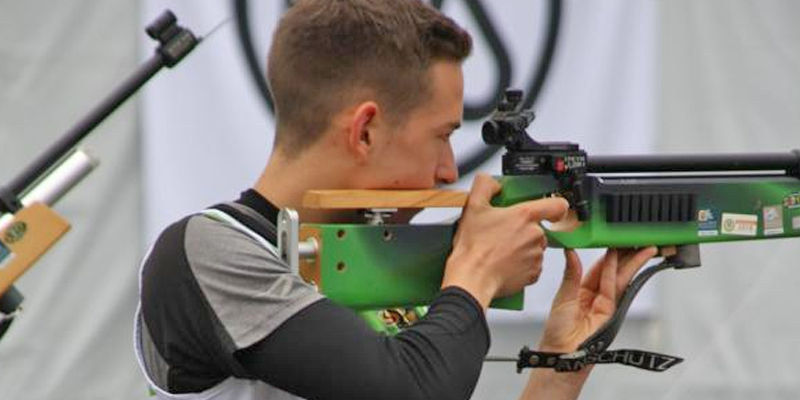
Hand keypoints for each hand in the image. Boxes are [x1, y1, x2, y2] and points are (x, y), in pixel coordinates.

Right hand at [441, 174, 568, 309]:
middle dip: (523, 230)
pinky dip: (520, 265)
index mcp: (524, 216)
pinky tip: (504, 263)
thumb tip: (493, 182)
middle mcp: (535, 236)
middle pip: (539, 228)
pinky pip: (531, 266)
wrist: (472, 278)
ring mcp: (536, 256)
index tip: (550, 210)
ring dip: (521, 248)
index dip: (555, 206)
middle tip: (503, 234)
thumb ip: (485, 186)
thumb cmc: (473, 248)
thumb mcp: (472, 206)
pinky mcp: (533, 274)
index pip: (558, 205)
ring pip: (534, 247)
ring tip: (500, 250)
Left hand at [538, 247, 657, 352]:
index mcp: (582, 290)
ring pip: (620, 278)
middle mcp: (596, 296)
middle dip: (626, 256)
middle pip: (615, 271)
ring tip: (642, 247)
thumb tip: (570, 252)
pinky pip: (614, 287)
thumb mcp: (563, 296)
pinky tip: (621, 259)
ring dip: (631, 262)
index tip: (613, 240)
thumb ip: (571, 274)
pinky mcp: (611, 311)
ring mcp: (606, 303)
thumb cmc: (558, 330)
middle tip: (635, 240)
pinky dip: (617, 272)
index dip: (608, 255)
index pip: (598, 268)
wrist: (561, 352)